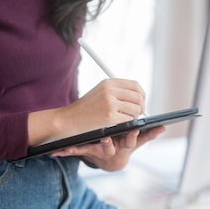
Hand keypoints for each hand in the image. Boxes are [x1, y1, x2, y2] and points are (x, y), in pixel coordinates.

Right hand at [27, 78, 146, 146]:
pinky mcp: (109, 117)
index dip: (142, 95)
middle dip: (141, 107)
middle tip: (137, 115)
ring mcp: (110, 103)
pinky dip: (128, 124)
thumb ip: (117, 92)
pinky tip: (120, 126)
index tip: (141, 102)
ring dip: (135, 117)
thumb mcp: (99, 93)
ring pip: (136, 109)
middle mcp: (110, 90)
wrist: (67, 120)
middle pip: (138, 97)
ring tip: (126, 120)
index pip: (135, 85)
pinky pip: (129, 120)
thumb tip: (138, 96)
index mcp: (108, 83)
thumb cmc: (84, 109)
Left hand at [50, 125, 165, 170]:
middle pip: (110, 147)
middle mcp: (111, 151)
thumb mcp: (136, 144)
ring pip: (89, 150)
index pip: (130, 140)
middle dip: (107, 143)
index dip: (132, 136)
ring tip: (71, 147)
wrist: (110, 163)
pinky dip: (65, 152)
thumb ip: (148, 135)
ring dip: (80, 149)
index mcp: (124, 147)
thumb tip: (163, 127)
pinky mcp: (86, 152)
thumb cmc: (123, 147)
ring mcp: (98, 153)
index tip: (134, 128)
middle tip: (105, 136)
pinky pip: (76, 151)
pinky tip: (55, 152)